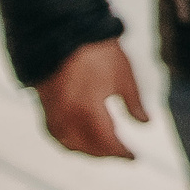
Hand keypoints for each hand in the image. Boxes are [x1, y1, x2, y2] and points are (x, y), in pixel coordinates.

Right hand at [36, 38, 146, 159]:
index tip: (135, 157)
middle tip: (122, 154)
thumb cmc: (100, 52)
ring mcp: (53, 113)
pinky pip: (55, 134)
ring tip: (104, 149)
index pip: (107, 143)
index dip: (121, 153)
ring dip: (86, 151)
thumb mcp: (125, 76)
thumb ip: (134, 104)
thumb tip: (145, 124)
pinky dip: (69, 142)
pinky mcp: (44, 106)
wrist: (65, 32)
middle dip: (105, 154)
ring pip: (68, 144)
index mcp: (89, 110)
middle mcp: (67, 116)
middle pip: (86, 147)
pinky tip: (81, 139)